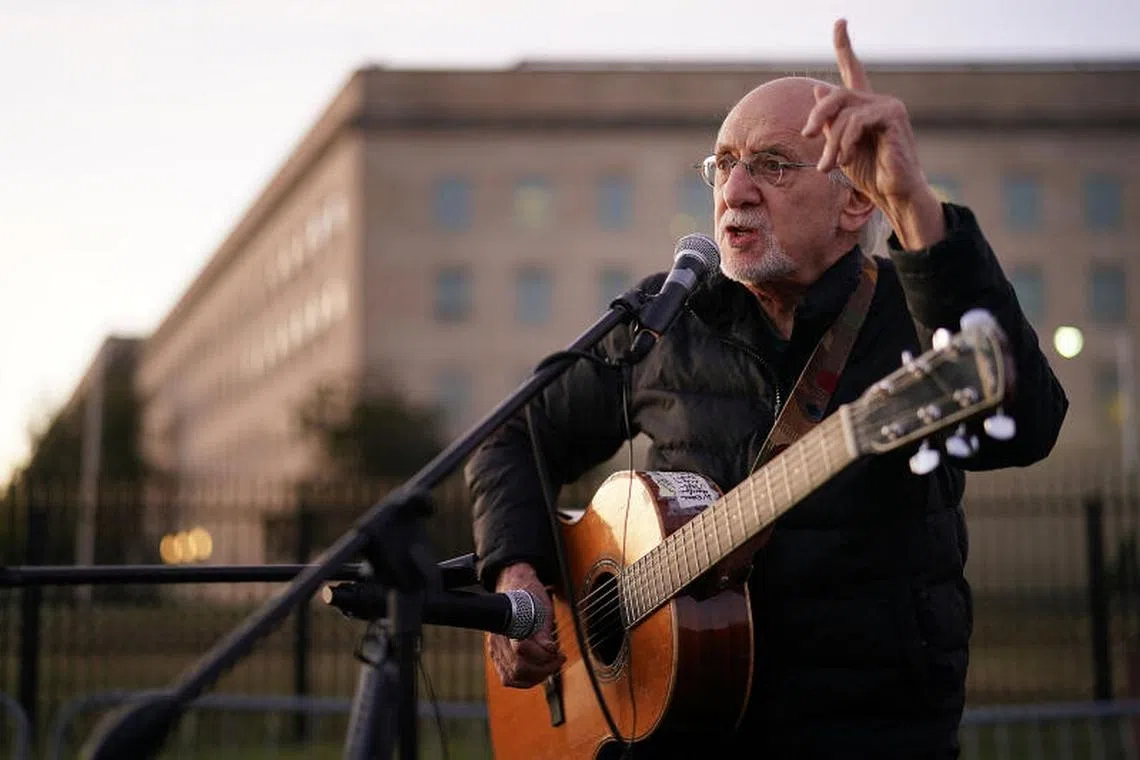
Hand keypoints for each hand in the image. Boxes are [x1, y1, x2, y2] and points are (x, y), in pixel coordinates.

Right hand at [487, 562, 564, 687]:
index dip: (544, 656)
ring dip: (534, 678)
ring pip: (511, 677)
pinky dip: (524, 679)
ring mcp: (495, 649)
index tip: (558, 652)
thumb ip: (544, 630)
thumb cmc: (529, 595)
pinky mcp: (497, 656)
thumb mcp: (542, 607)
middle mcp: (497, 639)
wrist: (515, 587)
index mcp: (507, 624)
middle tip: (558, 660)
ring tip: (549, 667)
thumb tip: (550, 650)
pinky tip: (537, 671)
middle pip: (516, 668)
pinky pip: (508, 677)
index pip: (521, 650)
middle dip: (543, 670)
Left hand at [801, 19, 944, 249]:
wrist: (893, 193)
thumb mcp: (839, 146)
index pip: (855, 70)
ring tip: (829, 165)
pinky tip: (845, 158)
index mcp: (864, 107)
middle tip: (808, 136)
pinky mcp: (893, 116)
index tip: (840, 22)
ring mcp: (888, 106)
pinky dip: (845, 141)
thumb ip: (830, 120)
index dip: (845, 45)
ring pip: (844, 112)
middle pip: (836, 94)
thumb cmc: (869, 173)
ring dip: (832, 142)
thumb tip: (819, 87)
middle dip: (818, 115)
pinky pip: (857, 121)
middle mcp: (878, 101)